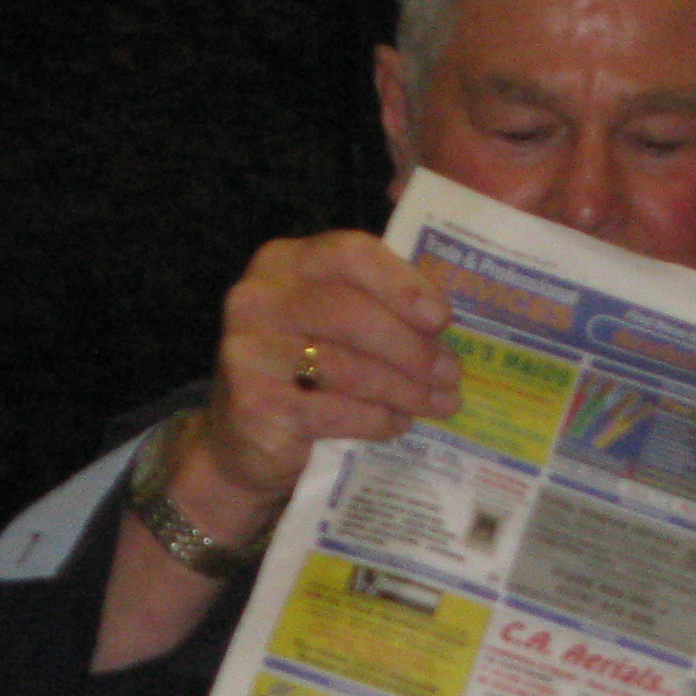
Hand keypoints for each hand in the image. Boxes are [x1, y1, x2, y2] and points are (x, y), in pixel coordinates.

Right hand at [176, 231, 462, 526]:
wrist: (243, 442)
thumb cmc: (304, 373)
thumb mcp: (333, 325)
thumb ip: (377, 305)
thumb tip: (445, 317)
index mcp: (283, 262)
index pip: (348, 253)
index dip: (402, 283)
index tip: (442, 317)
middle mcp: (257, 299)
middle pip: (350, 312)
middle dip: (411, 347)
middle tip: (451, 373)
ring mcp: (248, 351)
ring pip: (346, 366)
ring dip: (404, 389)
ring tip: (438, 403)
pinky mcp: (253, 404)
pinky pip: (333, 410)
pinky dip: (376, 420)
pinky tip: (397, 424)